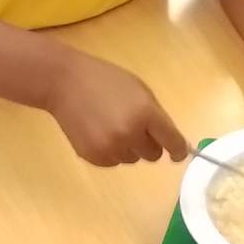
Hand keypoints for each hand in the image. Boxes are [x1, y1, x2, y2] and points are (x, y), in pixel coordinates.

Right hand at [46, 52, 188, 166]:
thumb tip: (169, 143)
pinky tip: (98, 132)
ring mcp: (110, 147)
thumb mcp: (139, 90)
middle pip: (153, 155)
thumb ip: (156, 115)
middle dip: (148, 144)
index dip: (179, 151)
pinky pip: (113, 162)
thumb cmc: (105, 80)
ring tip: (111, 125)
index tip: (178, 154)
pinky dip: (110, 152)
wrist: (64, 82)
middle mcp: (130, 134)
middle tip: (134, 127)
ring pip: (132, 159)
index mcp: (146, 114)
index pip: (173, 143)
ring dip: (128, 148)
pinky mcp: (93, 156)